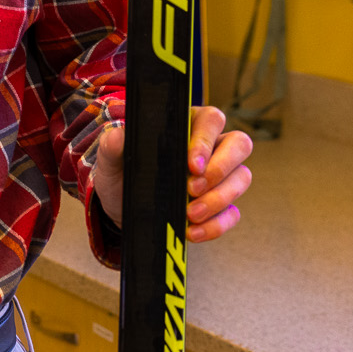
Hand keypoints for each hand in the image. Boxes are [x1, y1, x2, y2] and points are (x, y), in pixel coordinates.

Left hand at [90, 105, 252, 242]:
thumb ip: (112, 147)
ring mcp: (220, 177)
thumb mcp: (111, 161)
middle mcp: (211, 147)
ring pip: (241, 178)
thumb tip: (117, 136)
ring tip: (190, 213)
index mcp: (188, 125)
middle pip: (240, 144)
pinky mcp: (221, 206)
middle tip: (194, 187)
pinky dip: (216, 224)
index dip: (206, 140)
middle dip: (221, 167)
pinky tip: (193, 231)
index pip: (211, 120)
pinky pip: (232, 213)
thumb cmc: (122, 174)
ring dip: (219, 198)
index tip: (191, 164)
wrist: (121, 208)